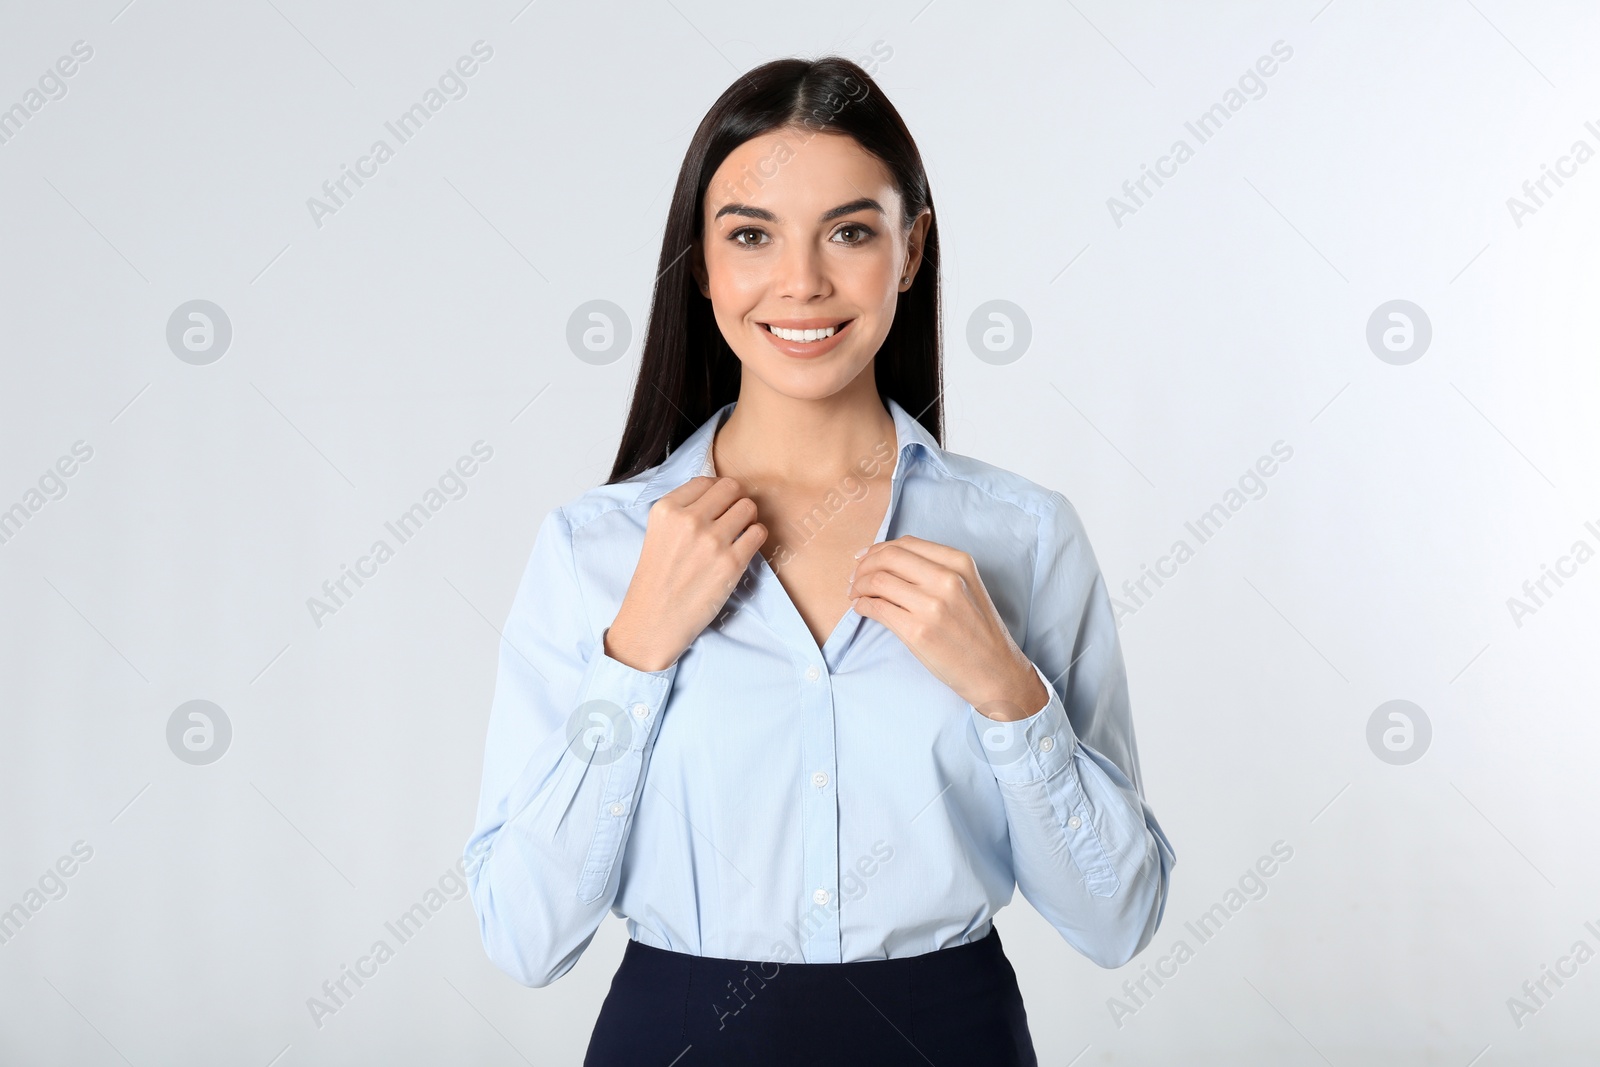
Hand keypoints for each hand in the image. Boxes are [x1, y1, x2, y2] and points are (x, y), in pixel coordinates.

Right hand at [604, 476, 766, 671]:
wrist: (655, 619)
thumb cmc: (657, 578)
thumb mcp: (657, 532)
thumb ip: (682, 509)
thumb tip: (718, 490)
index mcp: (666, 509)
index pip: (706, 481)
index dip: (717, 492)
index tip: (717, 506)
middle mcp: (689, 520)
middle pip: (731, 488)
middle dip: (735, 500)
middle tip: (731, 518)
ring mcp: (711, 541)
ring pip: (748, 507)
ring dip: (748, 518)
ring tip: (737, 534)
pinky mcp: (731, 563)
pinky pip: (758, 532)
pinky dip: (755, 537)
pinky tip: (743, 548)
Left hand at [848, 535, 1048, 721]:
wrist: (995, 671)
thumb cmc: (977, 631)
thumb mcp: (966, 587)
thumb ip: (934, 569)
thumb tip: (885, 560)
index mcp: (959, 563)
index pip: (906, 543)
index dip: (879, 549)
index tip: (865, 558)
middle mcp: (947, 580)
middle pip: (888, 557)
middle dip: (864, 565)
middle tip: (854, 578)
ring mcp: (932, 606)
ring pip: (878, 581)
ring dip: (858, 586)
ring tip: (856, 595)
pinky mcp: (918, 632)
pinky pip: (877, 608)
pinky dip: (862, 606)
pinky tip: (862, 609)